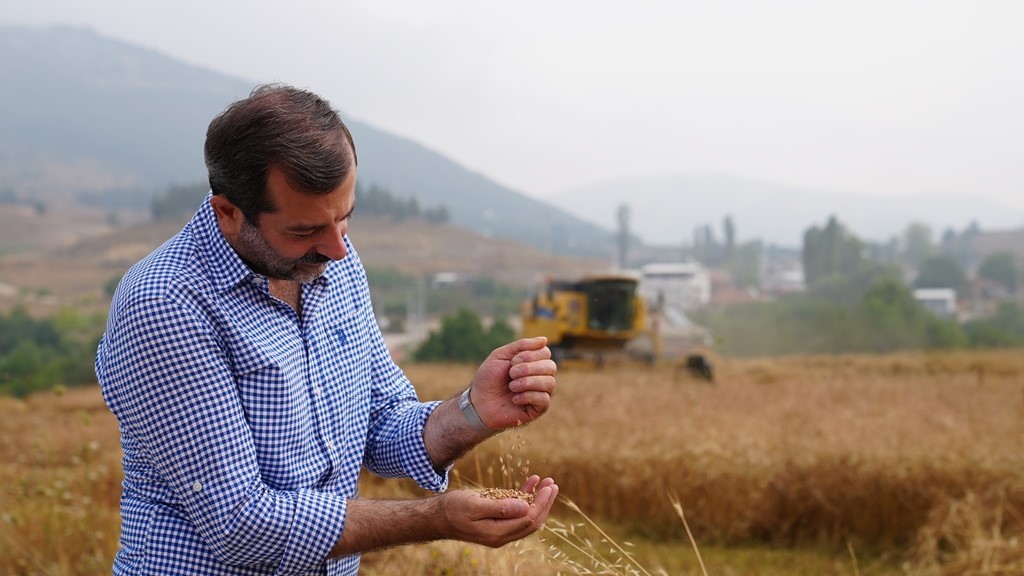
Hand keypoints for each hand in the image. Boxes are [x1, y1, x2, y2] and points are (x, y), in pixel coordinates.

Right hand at [439, 475, 558, 547]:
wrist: (437, 517)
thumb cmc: (452, 509)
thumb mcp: (474, 505)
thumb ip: (499, 508)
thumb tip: (524, 507)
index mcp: (497, 533)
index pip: (528, 520)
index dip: (541, 504)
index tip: (548, 487)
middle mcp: (501, 535)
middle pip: (532, 521)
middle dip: (544, 503)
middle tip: (552, 484)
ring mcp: (500, 530)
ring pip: (526, 517)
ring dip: (538, 500)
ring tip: (547, 483)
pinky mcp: (496, 522)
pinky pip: (516, 512)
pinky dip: (525, 498)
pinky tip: (531, 483)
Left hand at [470, 337, 555, 430]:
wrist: (478, 402)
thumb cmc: (489, 378)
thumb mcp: (501, 355)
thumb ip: (522, 345)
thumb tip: (545, 339)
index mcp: (532, 363)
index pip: (545, 353)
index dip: (531, 355)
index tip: (513, 361)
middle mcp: (540, 377)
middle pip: (551, 367)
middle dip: (529, 368)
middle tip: (511, 373)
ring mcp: (540, 393)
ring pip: (550, 383)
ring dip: (528, 382)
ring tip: (511, 386)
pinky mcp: (538, 409)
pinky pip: (544, 399)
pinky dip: (528, 396)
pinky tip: (515, 399)